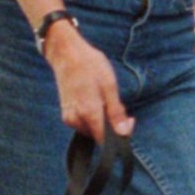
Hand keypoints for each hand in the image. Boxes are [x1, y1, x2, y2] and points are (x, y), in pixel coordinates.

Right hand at [46, 25, 132, 141]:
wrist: (65, 53)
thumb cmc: (89, 65)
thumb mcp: (109, 85)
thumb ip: (116, 112)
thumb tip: (124, 133)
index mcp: (89, 114)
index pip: (106, 141)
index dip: (121, 134)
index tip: (129, 119)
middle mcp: (76, 120)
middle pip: (100, 135)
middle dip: (112, 125)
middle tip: (117, 103)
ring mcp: (69, 118)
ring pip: (92, 130)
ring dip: (102, 121)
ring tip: (103, 98)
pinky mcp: (66, 115)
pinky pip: (84, 124)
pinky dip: (93, 117)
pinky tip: (94, 100)